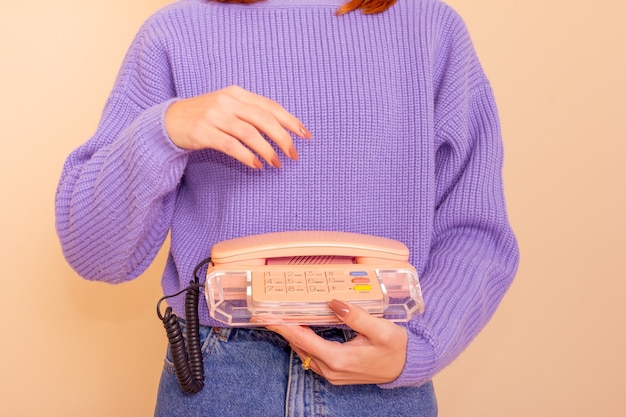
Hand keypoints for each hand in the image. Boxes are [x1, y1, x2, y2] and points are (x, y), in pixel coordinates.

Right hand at [164, 85, 311, 168]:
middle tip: (294, 155)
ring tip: (277, 163)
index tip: (305, 135)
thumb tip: (283, 129)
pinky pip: (231, 145)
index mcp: (237, 93)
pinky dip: (247, 156)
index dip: (290, 121)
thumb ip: (251, 113)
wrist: (169, 121)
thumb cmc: (205, 117)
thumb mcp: (228, 107)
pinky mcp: (203, 132)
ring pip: (249, 133)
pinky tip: (257, 165)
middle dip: (283, 138)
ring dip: (267, 150)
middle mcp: (227, 101)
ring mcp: (214, 115)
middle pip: (263, 119)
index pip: (270, 106)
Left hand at [261, 300, 407, 384]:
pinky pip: (311, 357)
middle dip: (283, 329)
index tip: (267, 316)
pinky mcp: (335, 373)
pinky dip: (303, 343)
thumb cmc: (395, 348)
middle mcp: (331, 369)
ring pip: (304, 353)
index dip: (283, 326)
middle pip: (299, 346)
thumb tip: (334, 303)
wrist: (405, 368)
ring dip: (292, 336)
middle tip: (268, 313)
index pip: (303, 340)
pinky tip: (301, 331)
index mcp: (339, 359)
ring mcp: (332, 374)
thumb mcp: (380, 329)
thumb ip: (356, 316)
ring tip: (280, 318)